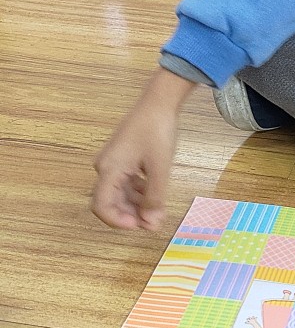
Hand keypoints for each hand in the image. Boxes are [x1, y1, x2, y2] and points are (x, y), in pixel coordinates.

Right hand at [91, 68, 194, 229]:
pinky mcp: (123, 155)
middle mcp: (106, 166)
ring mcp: (114, 160)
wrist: (159, 101)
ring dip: (135, 204)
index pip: (101, 206)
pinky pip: (125, 180)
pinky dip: (138, 190)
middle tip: (152, 222)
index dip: (117, 221)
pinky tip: (153, 194)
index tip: (138, 226)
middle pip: (111, 201)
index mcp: (109, 169)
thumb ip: (154, 198)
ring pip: (119, 192)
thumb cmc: (157, 131)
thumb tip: (150, 224)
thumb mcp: (159, 168)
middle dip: (130, 214)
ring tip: (156, 211)